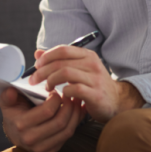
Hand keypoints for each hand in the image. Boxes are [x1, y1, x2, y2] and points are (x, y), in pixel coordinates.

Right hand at [0, 50, 85, 151]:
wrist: (13, 133)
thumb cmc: (13, 113)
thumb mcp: (7, 103)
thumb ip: (7, 96)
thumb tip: (11, 92)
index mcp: (21, 125)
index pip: (47, 111)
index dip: (56, 99)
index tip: (56, 91)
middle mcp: (31, 139)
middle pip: (60, 122)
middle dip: (69, 106)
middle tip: (70, 95)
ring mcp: (41, 148)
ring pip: (67, 131)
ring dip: (75, 114)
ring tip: (76, 102)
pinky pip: (67, 137)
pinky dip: (75, 123)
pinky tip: (76, 112)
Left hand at [29, 46, 143, 122]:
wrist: (116, 102)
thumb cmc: (93, 85)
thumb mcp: (78, 69)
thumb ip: (59, 61)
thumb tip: (37, 53)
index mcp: (87, 55)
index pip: (63, 50)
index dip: (46, 57)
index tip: (36, 66)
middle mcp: (92, 64)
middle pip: (61, 62)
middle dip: (43, 71)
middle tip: (33, 80)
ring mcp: (95, 79)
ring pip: (65, 73)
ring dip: (50, 80)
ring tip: (46, 88)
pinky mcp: (96, 94)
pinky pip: (74, 89)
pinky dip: (63, 92)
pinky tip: (61, 95)